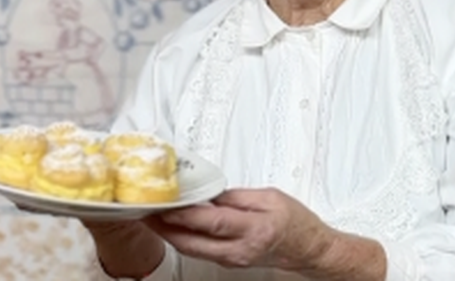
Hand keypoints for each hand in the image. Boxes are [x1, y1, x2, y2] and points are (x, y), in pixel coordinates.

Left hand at [145, 188, 333, 271]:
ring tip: (153, 216)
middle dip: (164, 228)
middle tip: (145, 211)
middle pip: (192, 242)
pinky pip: (200, 250)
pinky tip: (175, 226)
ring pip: (192, 249)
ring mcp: (233, 259)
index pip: (210, 222)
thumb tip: (210, 193)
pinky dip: (184, 238)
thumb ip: (237, 196)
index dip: (183, 214)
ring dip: (170, 234)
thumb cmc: (295, 222)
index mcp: (252, 230)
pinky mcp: (230, 261)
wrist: (309, 249)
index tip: (163, 204)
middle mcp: (239, 250)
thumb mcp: (269, 198)